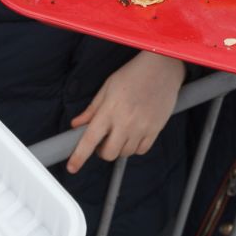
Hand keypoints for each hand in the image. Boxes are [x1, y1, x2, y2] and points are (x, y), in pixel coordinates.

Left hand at [66, 50, 184, 174]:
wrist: (162, 68)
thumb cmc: (133, 74)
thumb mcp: (107, 87)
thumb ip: (92, 109)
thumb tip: (77, 124)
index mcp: (109, 110)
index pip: (90, 139)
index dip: (79, 156)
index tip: (72, 167)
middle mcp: (125, 122)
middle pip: (109, 154)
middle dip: (102, 151)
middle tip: (104, 140)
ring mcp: (142, 127)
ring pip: (125, 153)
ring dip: (119, 148)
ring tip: (121, 132)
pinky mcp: (155, 129)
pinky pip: (142, 150)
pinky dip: (135, 147)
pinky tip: (134, 134)